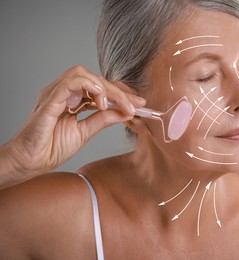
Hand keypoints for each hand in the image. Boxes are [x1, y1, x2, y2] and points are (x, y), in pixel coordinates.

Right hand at [1, 65, 144, 187]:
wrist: (29, 162)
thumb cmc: (51, 147)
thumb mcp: (85, 132)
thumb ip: (102, 120)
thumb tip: (124, 112)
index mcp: (72, 100)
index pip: (99, 88)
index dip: (120, 94)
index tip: (139, 104)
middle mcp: (63, 93)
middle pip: (94, 79)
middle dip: (118, 91)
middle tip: (134, 105)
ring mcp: (55, 95)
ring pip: (82, 75)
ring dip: (104, 87)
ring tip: (113, 105)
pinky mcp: (48, 101)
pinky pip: (68, 84)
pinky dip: (87, 86)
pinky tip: (100, 100)